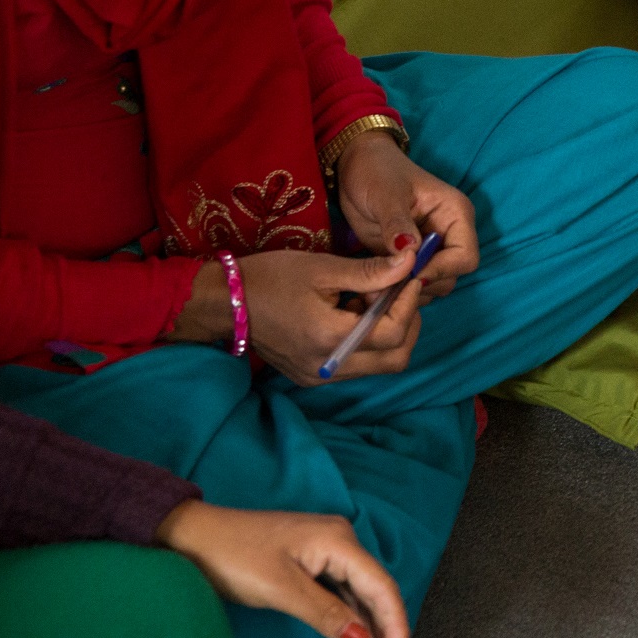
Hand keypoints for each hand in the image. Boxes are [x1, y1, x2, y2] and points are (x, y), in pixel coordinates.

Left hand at [155, 499, 411, 637]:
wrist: (193, 537)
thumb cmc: (233, 557)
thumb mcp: (280, 590)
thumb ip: (325, 614)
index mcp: (339, 541)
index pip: (381, 587)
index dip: (395, 627)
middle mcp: (340, 541)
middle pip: (376, 592)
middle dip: (388, 634)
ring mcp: (326, 551)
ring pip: (361, 595)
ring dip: (372, 630)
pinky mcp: (311, 561)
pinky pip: (343, 592)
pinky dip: (352, 618)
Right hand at [168, 247, 430, 385]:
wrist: (226, 302)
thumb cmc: (272, 278)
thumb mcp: (322, 268)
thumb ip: (370, 271)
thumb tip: (410, 261)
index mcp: (329, 337)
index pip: (393, 332)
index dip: (409, 303)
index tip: (410, 276)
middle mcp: (328, 367)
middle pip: (395, 359)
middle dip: (407, 324)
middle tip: (398, 292)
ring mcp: (319, 377)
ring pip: (378, 365)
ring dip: (388, 333)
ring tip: (370, 299)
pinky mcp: (311, 376)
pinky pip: (356, 365)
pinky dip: (367, 342)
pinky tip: (352, 313)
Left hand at [332, 131, 478, 298]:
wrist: (356, 166)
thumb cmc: (376, 170)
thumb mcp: (386, 194)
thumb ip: (397, 224)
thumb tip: (409, 253)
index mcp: (455, 215)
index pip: (465, 257)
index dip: (440, 270)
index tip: (407, 275)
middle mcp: (448, 235)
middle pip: (451, 276)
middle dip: (421, 284)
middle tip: (387, 284)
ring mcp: (429, 249)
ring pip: (432, 285)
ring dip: (407, 292)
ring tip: (376, 285)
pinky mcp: (409, 259)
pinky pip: (411, 285)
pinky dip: (395, 291)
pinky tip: (374, 284)